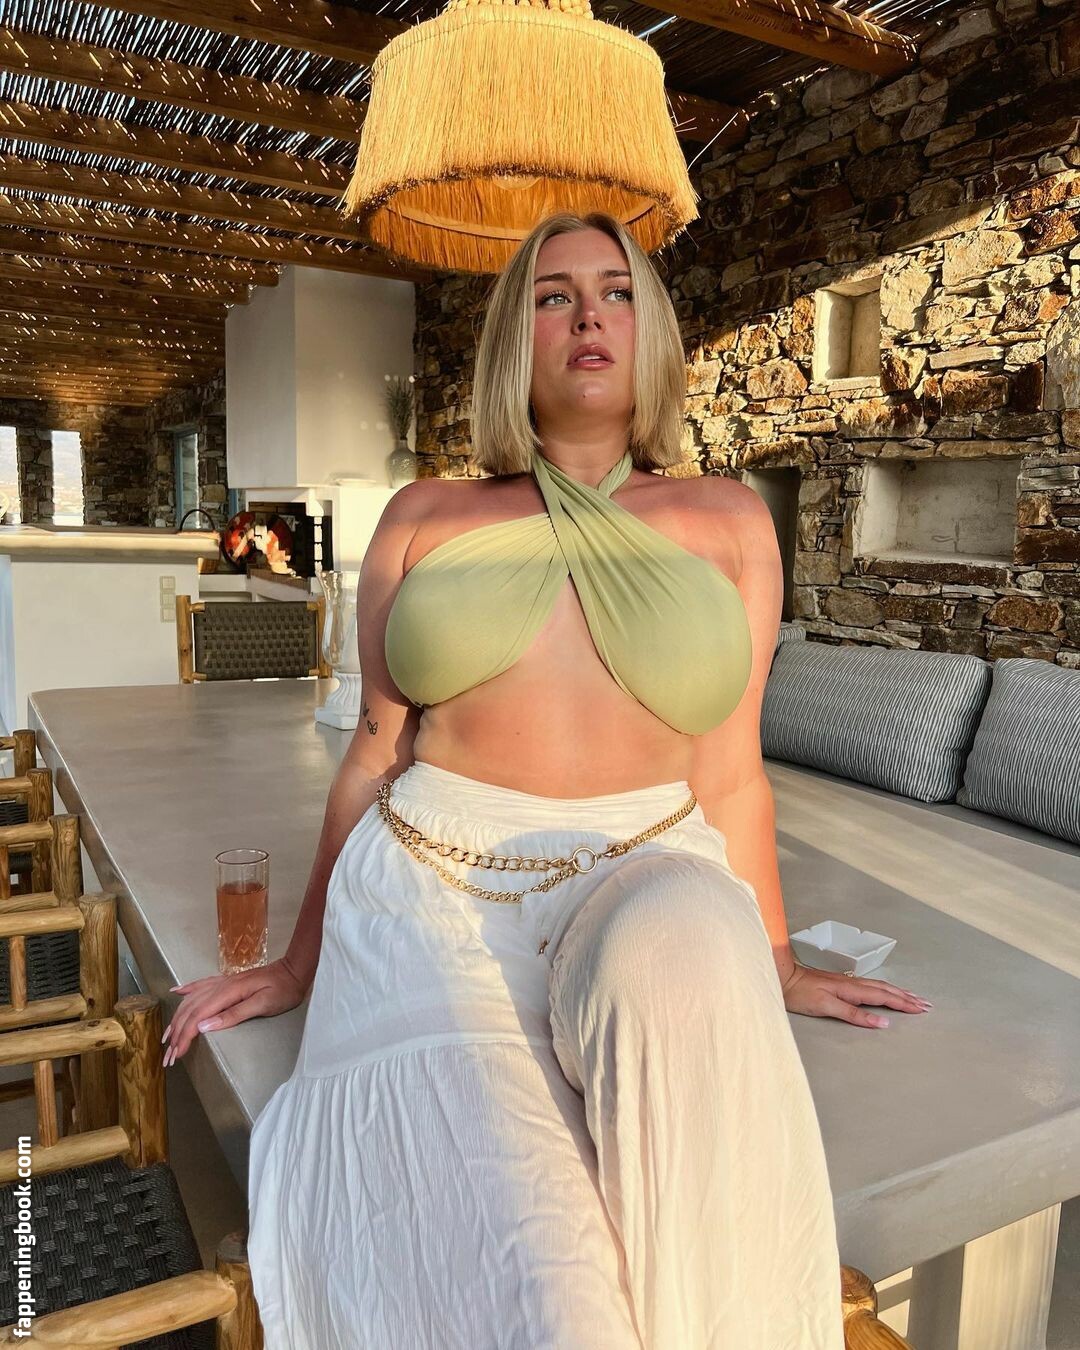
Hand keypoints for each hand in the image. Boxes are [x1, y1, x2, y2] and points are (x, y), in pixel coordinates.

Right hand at [161, 957, 307, 1065]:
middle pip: (190, 1010)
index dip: (184, 1037)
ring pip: (192, 1000)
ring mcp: (222, 982)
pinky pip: (200, 985)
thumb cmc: (283, 990)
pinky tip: (176, 993)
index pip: (198, 1017)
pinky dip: (185, 991)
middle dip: (176, 1033)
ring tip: (167, 1035)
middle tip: (168, 1055)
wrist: (293, 970)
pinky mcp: (226, 981)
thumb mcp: (263, 1005)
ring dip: (177, 1018)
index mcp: (228, 992)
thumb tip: (204, 1025)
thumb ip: (234, 1014)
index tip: (176, 1054)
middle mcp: (220, 986)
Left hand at [779, 961, 932, 1028]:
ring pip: (880, 986)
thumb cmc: (800, 994)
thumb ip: (854, 1014)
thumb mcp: (826, 1007)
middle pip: (886, 990)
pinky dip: (884, 990)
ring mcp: (847, 982)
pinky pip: (870, 987)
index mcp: (852, 989)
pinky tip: (884, 991)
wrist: (783, 978)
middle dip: (907, 997)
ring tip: (912, 997)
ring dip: (898, 992)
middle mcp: (853, 983)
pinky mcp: (841, 984)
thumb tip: (882, 1022)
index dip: (904, 1004)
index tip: (921, 1009)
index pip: (884, 997)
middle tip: (925, 1004)